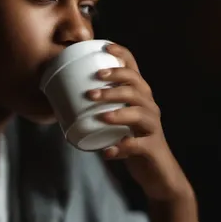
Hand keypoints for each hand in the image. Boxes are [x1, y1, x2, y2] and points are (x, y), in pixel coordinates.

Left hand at [87, 44, 192, 201]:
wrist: (158, 174)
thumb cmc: (132, 143)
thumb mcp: (117, 123)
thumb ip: (100, 112)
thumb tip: (63, 105)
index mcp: (140, 98)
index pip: (134, 70)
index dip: (122, 56)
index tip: (105, 48)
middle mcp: (149, 108)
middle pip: (136, 87)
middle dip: (115, 84)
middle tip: (91, 91)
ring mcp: (152, 128)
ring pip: (140, 112)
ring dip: (118, 112)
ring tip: (100, 116)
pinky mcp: (151, 149)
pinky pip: (137, 146)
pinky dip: (122, 147)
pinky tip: (108, 151)